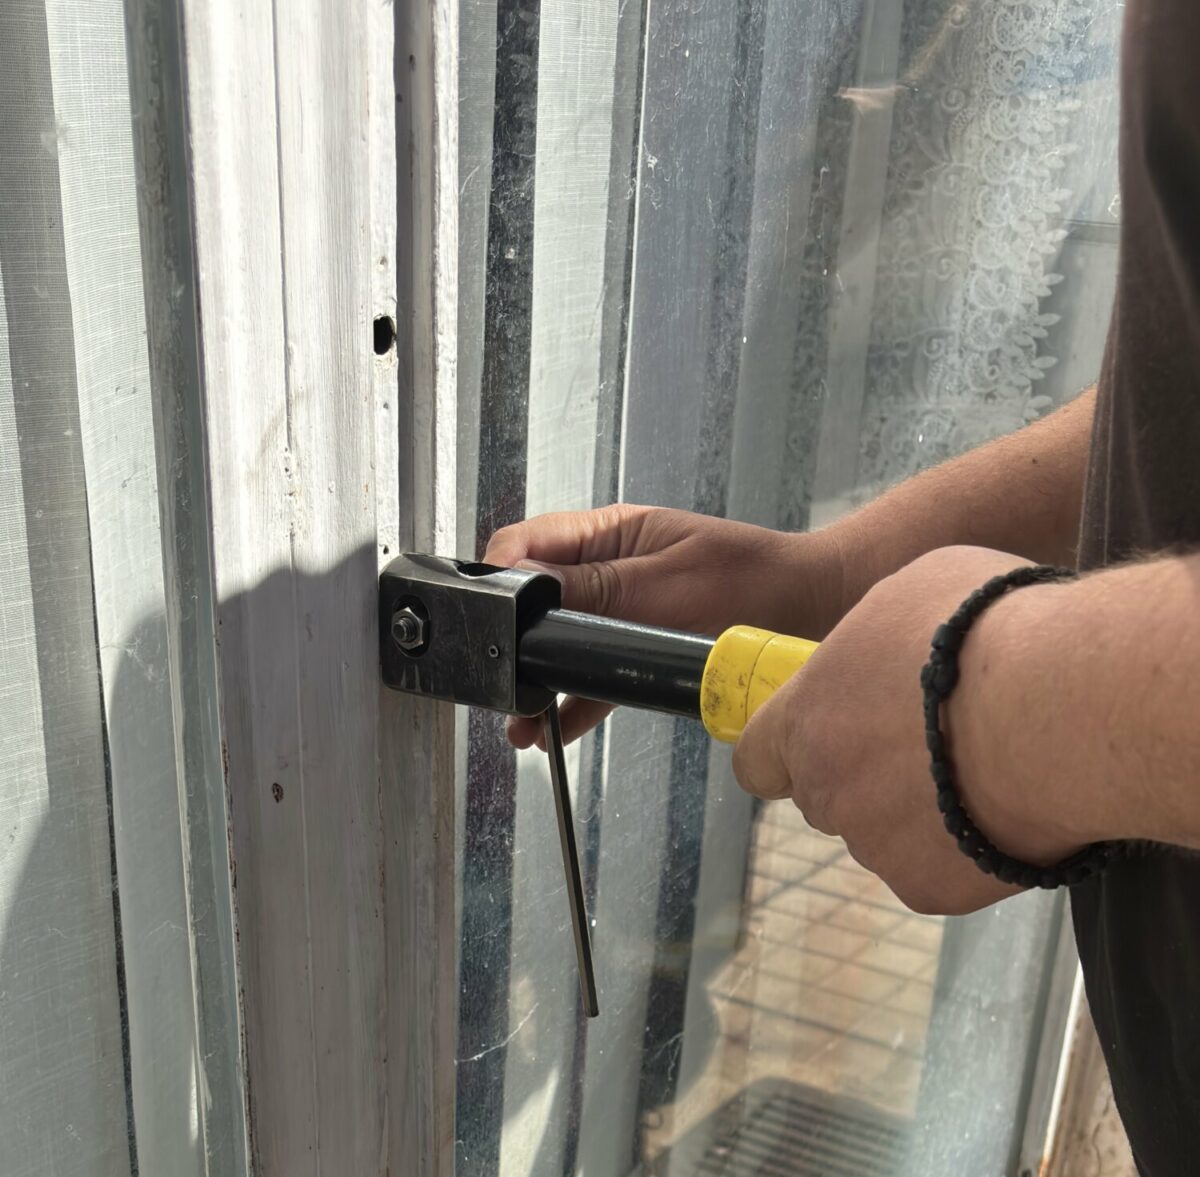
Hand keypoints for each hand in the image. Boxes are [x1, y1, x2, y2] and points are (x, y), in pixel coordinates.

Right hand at [484, 503, 842, 747]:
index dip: (502, 572)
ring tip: (519, 721)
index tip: (488, 608)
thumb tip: (527, 585)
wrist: (810, 612)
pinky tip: (552, 728)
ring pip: (560, 642)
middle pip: (538, 598)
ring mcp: (621, 611)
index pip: (533, 541)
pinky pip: (593, 674)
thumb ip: (598, 590)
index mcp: (611, 533)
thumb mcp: (668, 584)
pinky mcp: (637, 648)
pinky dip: (572, 700)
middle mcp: (608, 570)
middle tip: (497, 675)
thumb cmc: (752, 581)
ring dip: (538, 678)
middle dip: (513, 636)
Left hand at [732, 546, 1082, 915]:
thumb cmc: (981, 633)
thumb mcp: (910, 594)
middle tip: (929, 742)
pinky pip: (942, 868)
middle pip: (828, 794)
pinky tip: (1009, 807)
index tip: (823, 739)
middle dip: (865, 775)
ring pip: (886, 834)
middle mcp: (828, 789)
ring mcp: (876, 846)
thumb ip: (877, 641)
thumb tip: (891, 652)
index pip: (757, 758)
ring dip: (919, 810)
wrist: (1060, 709)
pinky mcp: (932, 888)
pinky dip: (968, 846)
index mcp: (806, 719)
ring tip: (986, 769)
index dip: (782, 753)